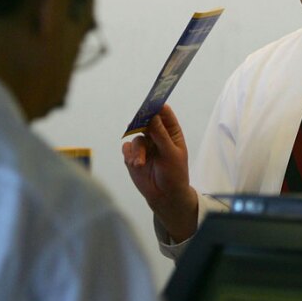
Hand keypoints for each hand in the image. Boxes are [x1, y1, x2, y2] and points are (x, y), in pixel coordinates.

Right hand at [122, 104, 199, 240]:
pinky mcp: (133, 155)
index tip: (150, 104)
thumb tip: (154, 116)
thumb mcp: (171, 154)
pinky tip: (136, 165)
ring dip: (137, 150)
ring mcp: (144, 145)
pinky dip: (129, 156)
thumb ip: (161, 135)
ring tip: (140, 163)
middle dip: (140, 123)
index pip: (164, 113)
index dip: (157, 106)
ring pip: (135, 137)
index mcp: (171, 132)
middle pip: (146, 120)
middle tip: (136, 124)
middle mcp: (156, 135)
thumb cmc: (174, 174)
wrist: (165, 196)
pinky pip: (127, 148)